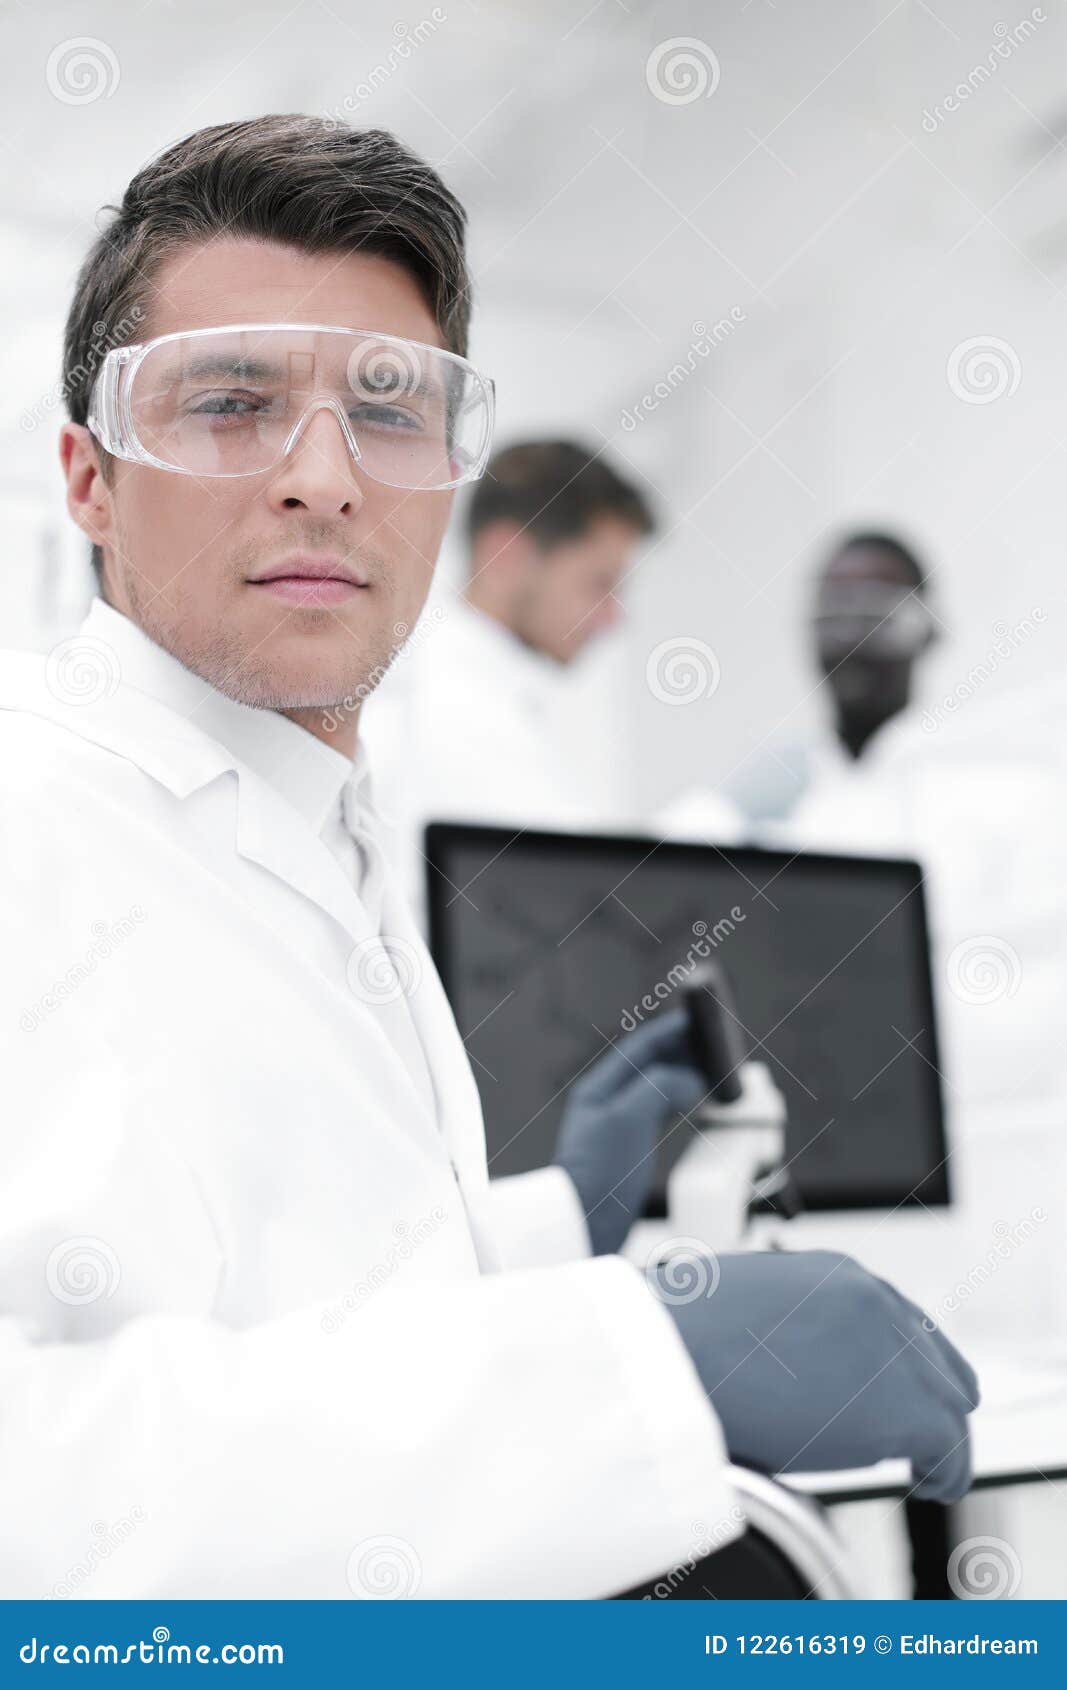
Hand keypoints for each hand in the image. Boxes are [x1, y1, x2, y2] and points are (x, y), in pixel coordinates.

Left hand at [554, 1008, 706, 1254]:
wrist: (582, 1226)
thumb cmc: (598, 1172)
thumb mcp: (629, 1118)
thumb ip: (660, 1088)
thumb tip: (690, 1078)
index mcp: (600, 1088)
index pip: (641, 1047)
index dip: (671, 1031)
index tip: (699, 1019)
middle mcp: (607, 1103)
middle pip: (650, 1066)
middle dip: (681, 1052)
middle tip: (714, 1045)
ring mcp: (618, 1127)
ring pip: (658, 1089)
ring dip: (685, 1077)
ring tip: (713, 1072)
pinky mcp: (630, 1150)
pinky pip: (661, 1114)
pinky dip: (682, 1103)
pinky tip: (697, 1105)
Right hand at [652, 1248, 979, 1501]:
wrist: (665, 1357)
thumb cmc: (676, 1337)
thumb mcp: (738, 1305)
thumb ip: (783, 1324)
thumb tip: (778, 1363)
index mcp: (835, 1275)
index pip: (900, 1321)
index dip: (895, 1367)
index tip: (883, 1395)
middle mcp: (874, 1302)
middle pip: (936, 1358)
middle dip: (925, 1399)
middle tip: (908, 1439)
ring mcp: (893, 1352)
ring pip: (951, 1403)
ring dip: (937, 1438)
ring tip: (923, 1469)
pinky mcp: (903, 1407)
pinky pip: (952, 1451)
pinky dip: (945, 1474)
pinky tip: (927, 1486)